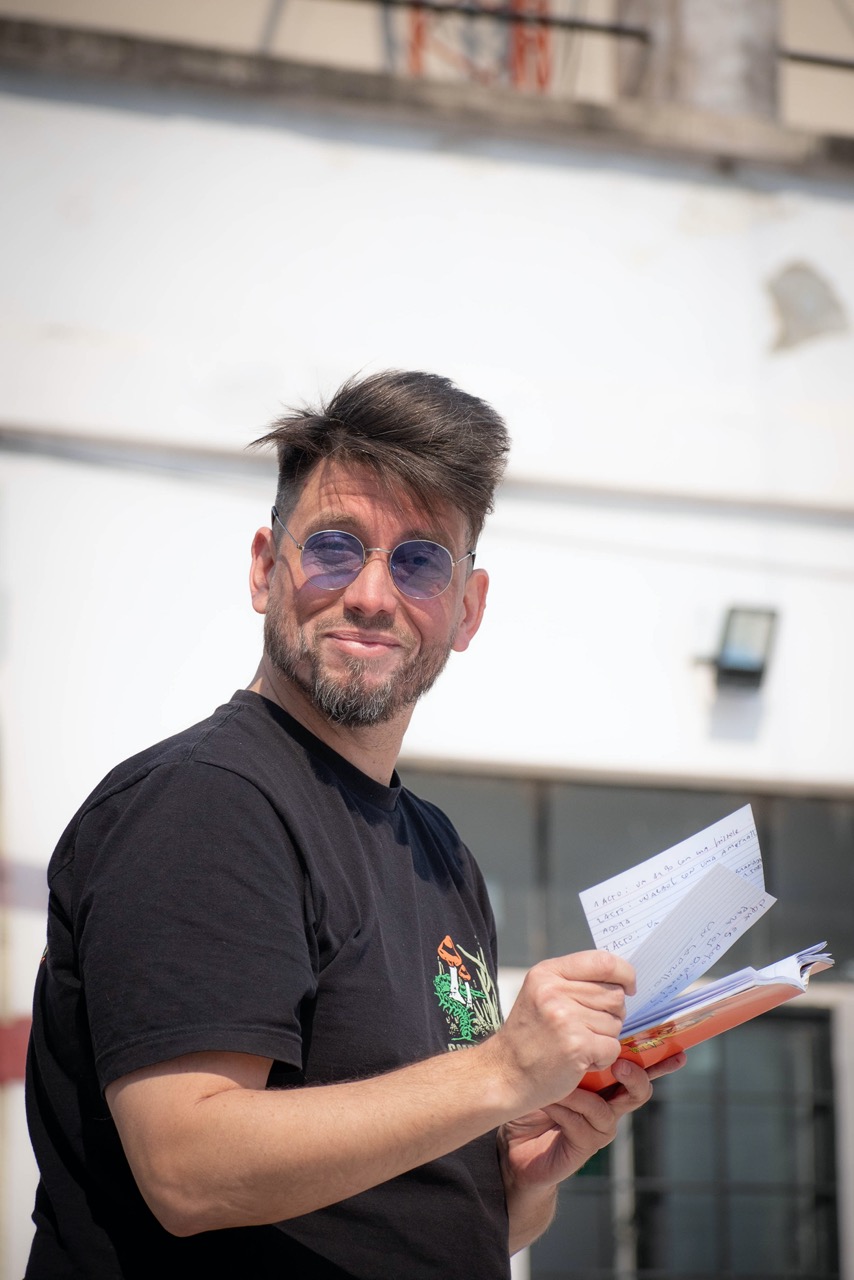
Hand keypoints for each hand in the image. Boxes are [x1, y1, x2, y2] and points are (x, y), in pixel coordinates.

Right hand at [482, 950, 635, 1115]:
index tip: (628, 986)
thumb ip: (574, 981)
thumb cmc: (529, 1036)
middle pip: (614, 994)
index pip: (603, 961)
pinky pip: (613, 1047)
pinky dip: (603, 1058)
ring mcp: (565, 1018)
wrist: (504, 1074)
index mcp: (547, 972)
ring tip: (578, 1043)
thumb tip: (620, 979)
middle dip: (612, 1013)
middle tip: (589, 1027)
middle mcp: (554, 991)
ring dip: (605, 1037)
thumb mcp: (541, 994)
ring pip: (616, 1023)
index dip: (624, 973)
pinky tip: (580, 1060)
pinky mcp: (576, 1046)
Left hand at [500, 1053, 686, 1192]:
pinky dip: (565, 1109)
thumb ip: (567, 1052)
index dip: (660, 1060)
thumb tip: (577, 1018)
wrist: (512, 1142)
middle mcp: (608, 1104)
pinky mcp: (586, 1146)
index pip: (638, 1067)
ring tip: (556, 1085)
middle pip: (638, 1091)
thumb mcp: (549, 1068)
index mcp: (604, 1083)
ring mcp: (599, 1128)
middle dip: (636, 1076)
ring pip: (608, 1109)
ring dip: (579, 1093)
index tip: (680, 1050)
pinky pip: (584, 1124)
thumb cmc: (531, 1099)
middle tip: (621, 1063)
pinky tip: (548, 1104)